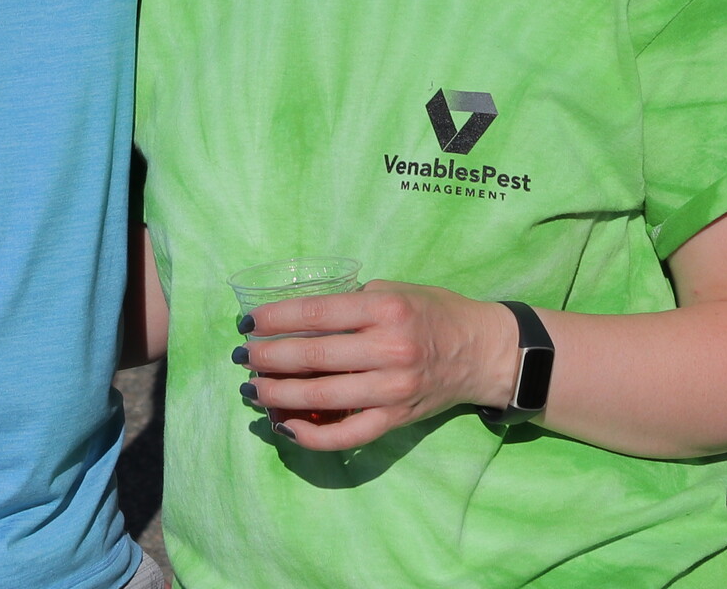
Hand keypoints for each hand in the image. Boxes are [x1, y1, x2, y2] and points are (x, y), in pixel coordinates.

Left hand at [237, 283, 520, 453]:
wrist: (483, 352)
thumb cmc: (434, 313)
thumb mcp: (396, 291)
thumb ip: (353, 303)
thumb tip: (300, 319)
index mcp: (386, 310)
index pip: (316, 314)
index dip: (275, 318)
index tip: (248, 322)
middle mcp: (389, 350)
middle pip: (313, 357)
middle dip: (268, 357)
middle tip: (243, 356)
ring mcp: (392, 390)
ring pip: (322, 398)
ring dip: (279, 395)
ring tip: (253, 389)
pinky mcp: (395, 419)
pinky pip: (347, 435)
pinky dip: (313, 436)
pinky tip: (287, 426)